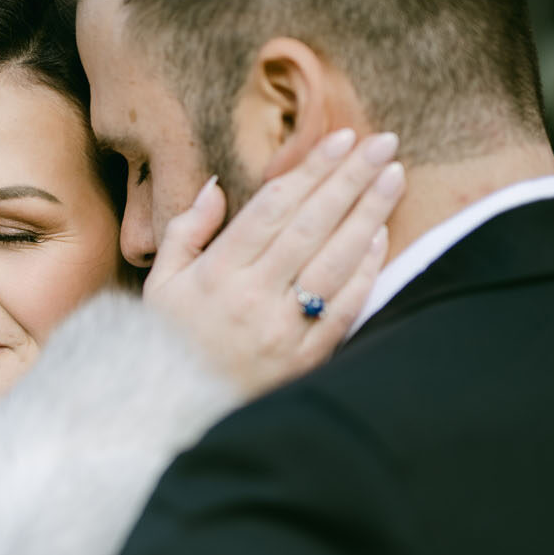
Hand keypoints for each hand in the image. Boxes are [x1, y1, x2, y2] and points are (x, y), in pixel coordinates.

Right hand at [143, 129, 404, 399]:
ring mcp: (281, 330)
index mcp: (216, 273)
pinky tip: (380, 237)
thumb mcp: (160, 285)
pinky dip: (364, 272)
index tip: (341, 138)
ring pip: (333, 261)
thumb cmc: (167, 343)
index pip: (273, 207)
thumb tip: (216, 187)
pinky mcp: (303, 360)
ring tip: (393, 177)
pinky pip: (341, 310)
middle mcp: (251, 297)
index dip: (310, 169)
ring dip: (368, 215)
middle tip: (383, 143)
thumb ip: (185, 232)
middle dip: (350, 178)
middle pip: (310, 225)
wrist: (173, 416)